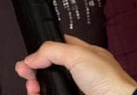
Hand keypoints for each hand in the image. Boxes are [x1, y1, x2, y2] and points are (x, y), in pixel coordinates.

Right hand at [15, 34, 136, 94]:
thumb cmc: (109, 81)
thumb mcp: (78, 55)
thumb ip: (52, 51)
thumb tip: (32, 58)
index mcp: (84, 54)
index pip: (57, 46)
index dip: (41, 51)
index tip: (29, 60)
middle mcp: (79, 73)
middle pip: (49, 69)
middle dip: (35, 72)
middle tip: (26, 77)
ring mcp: (76, 89)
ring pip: (49, 87)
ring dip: (36, 88)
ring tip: (33, 90)